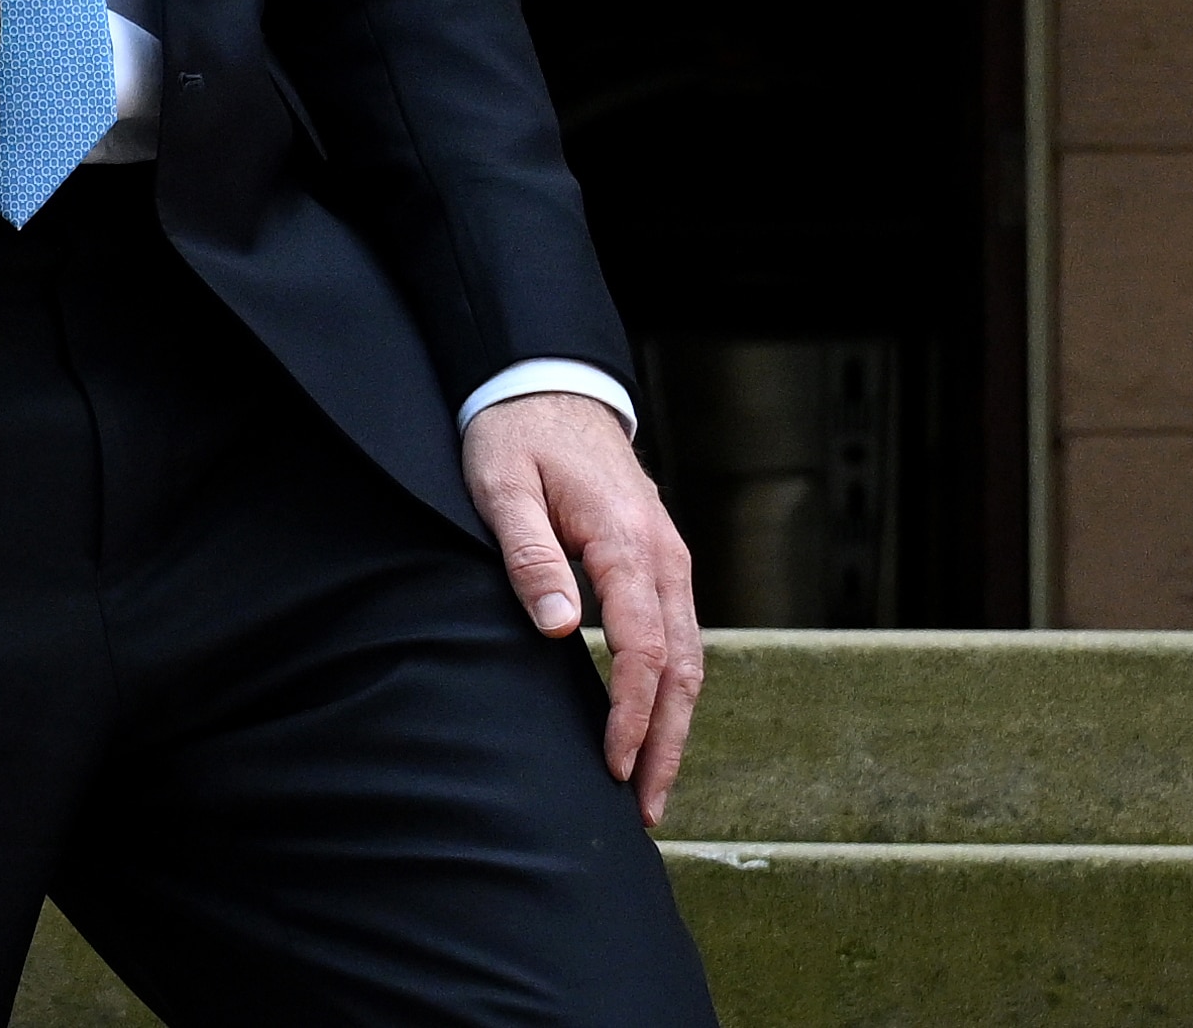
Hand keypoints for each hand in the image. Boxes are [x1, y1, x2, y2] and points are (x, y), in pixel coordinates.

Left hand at [463, 390, 701, 832]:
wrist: (549, 384)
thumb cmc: (516, 436)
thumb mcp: (502, 487)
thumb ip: (530, 557)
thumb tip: (559, 631)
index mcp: (626, 540)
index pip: (643, 647)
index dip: (631, 714)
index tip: (613, 766)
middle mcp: (663, 554)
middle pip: (681, 665)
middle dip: (667, 742)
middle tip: (645, 809)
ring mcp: (669, 558)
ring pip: (690, 656)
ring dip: (675, 725)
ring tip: (652, 788)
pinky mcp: (661, 561)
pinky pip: (680, 635)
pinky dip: (673, 690)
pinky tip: (654, 726)